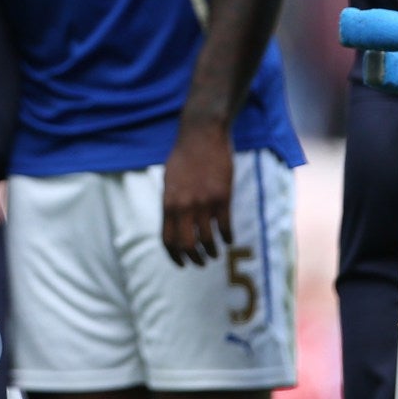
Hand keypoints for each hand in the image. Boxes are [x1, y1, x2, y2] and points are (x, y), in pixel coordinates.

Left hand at [161, 124, 232, 266]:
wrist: (202, 134)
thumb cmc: (184, 155)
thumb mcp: (168, 180)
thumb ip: (171, 202)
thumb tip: (173, 222)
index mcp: (168, 203)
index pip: (167, 240)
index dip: (175, 256)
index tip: (182, 264)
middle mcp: (184, 207)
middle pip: (186, 245)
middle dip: (194, 259)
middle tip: (201, 263)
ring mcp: (204, 203)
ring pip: (208, 240)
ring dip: (212, 251)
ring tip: (215, 254)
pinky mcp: (222, 198)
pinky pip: (225, 227)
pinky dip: (228, 238)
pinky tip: (229, 240)